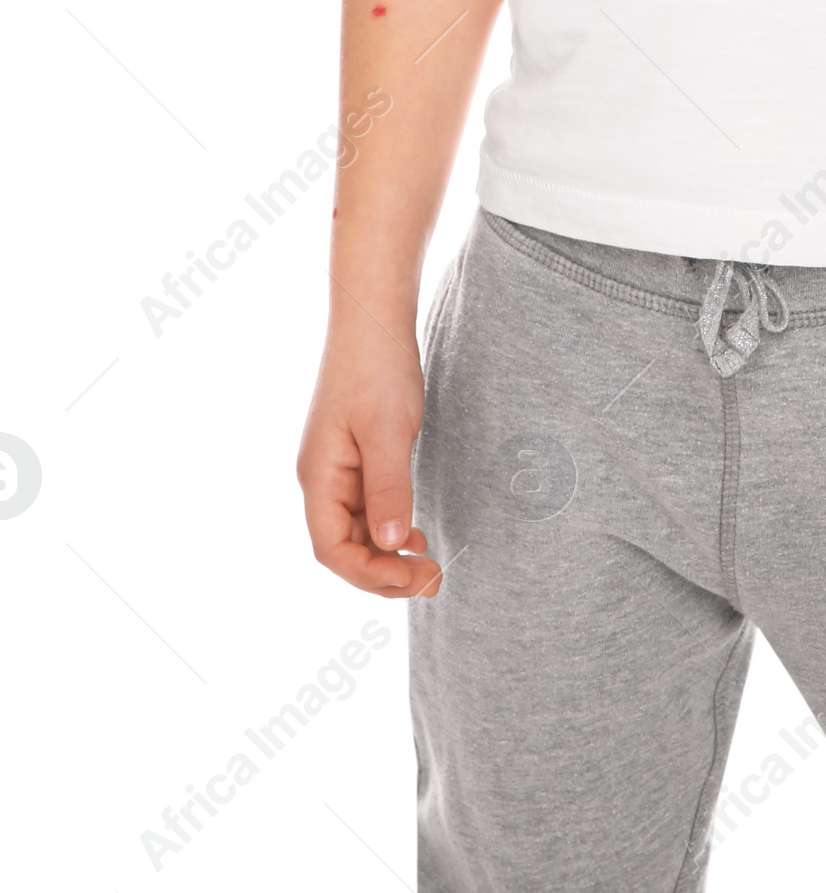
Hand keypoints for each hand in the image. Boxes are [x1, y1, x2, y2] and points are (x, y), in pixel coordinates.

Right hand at [298, 326, 441, 598]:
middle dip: (383, 573)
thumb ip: (388, 488)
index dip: (369, 575)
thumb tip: (390, 545)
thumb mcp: (388, 430)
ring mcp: (337, 468)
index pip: (332, 549)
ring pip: (357, 530)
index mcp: (318, 476)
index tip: (412, 578)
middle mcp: (321, 478)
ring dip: (388, 554)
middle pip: (343, 547)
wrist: (374, 317)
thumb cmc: (378, 367)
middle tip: (433, 581)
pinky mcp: (356, 455)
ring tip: (429, 566)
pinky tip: (415, 533)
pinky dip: (389, 527)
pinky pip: (367, 507)